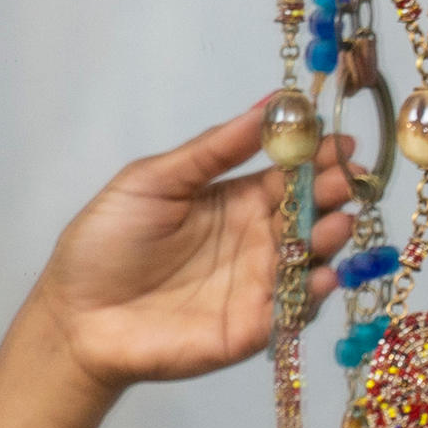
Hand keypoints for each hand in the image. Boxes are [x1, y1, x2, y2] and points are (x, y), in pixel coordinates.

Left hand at [31, 98, 359, 391]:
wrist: (77, 317)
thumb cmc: (107, 244)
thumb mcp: (152, 181)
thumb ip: (213, 150)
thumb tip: (270, 103)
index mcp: (237, 200)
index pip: (291, 173)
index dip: (318, 156)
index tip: (342, 141)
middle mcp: (260, 238)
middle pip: (312, 212)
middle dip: (336, 193)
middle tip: (350, 180)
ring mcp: (263, 282)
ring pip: (314, 256)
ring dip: (332, 238)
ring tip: (336, 223)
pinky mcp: (259, 325)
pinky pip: (298, 307)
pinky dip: (317, 292)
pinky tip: (322, 274)